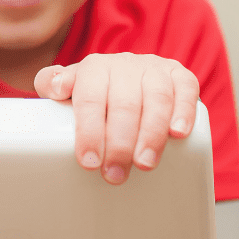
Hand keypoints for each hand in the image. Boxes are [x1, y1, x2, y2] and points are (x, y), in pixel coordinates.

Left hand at [34, 53, 199, 184]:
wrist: (127, 74)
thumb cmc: (94, 92)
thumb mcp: (69, 88)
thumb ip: (52, 83)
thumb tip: (54, 87)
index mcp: (94, 68)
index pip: (90, 98)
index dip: (89, 130)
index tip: (89, 161)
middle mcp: (125, 65)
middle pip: (124, 103)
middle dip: (120, 143)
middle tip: (115, 174)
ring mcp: (154, 69)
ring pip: (156, 98)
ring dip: (152, 134)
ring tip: (145, 164)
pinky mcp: (180, 77)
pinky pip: (186, 89)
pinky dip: (184, 111)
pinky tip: (178, 134)